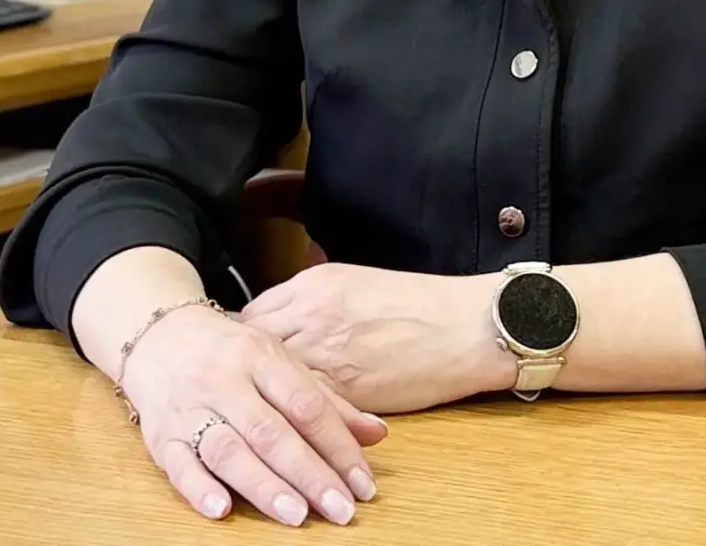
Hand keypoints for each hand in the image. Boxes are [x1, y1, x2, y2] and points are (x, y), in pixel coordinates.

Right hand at [118, 302, 388, 526]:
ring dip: (263, 485)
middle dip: (309, 473)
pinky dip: (199, 488)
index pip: (306, 403)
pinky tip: (222, 509)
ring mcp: (191, 407)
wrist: (161, 335)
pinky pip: (178, 464)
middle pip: (271, 431)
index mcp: (262, 355)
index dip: (338, 445)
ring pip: (228, 448)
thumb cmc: (232, 352)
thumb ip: (326, 399)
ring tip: (296, 515)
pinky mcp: (162, 435)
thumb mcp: (280, 361)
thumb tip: (377, 434)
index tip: (363, 483)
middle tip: (341, 509)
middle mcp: (227, 380)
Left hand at [239, 262, 514, 414]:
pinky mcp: (344, 391)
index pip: (253, 315)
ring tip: (264, 410)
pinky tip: (295, 423)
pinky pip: (303, 407)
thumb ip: (315, 298)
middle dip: (245, 371)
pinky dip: (293, 416)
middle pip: (252, 349)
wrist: (463, 327)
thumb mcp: (357, 281)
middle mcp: (311, 316)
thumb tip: (284, 319)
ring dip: (266, 397)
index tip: (241, 355)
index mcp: (314, 285)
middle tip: (243, 389)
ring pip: (272, 382)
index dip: (244, 340)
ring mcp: (325, 354)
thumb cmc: (419, 302)